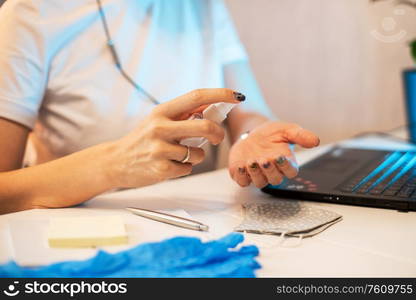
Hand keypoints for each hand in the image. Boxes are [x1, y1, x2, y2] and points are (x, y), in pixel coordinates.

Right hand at [107, 89, 242, 187]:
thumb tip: (213, 107)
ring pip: (198, 153)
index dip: (220, 95)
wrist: (116, 161)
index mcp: (162, 111)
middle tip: (217, 138)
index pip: (196, 96)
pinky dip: (184, 168)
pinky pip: (188, 169)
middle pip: (205, 126)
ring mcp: (160, 149)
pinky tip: (170, 165)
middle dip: (218, 133)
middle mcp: (160, 127)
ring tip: (180, 155)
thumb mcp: (158, 120)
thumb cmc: (142, 139)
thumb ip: (183, 114)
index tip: (237, 96)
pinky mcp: (161, 168)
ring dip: (196, 156)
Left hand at [228, 121, 319, 187]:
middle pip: (275, 179)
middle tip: (264, 160)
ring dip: (255, 173)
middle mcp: (272, 172)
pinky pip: (243, 181)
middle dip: (269, 170)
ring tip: (252, 161)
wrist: (252, 133)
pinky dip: (241, 176)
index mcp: (286, 163)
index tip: (281, 156)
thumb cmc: (272, 134)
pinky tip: (240, 166)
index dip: (286, 166)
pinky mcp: (243, 174)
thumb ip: (300, 135)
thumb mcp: (287, 130)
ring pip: (259, 182)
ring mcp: (258, 175)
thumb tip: (315, 141)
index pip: (290, 171)